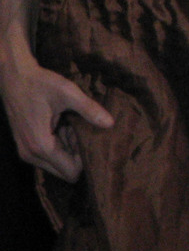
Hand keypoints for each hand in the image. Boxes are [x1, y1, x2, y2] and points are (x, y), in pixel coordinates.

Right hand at [1, 58, 112, 182]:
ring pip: (57, 164)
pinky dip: (60, 144)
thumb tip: (111, 124)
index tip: (90, 138)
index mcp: (41, 146)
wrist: (15, 78)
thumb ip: (89, 109)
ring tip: (72, 125)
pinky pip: (49, 156)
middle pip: (65, 172)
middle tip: (81, 131)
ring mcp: (27, 152)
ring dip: (69, 149)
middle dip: (78, 155)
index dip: (85, 159)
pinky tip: (64, 125)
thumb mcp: (68, 92)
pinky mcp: (26, 146)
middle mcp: (31, 154)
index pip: (71, 172)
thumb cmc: (41, 83)